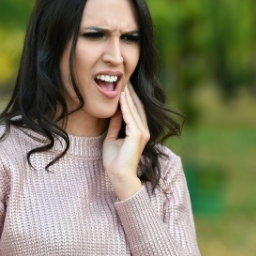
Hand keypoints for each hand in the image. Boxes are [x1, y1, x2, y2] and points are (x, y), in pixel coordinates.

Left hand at [103, 83, 149, 199]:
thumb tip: (114, 113)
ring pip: (134, 109)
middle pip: (137, 107)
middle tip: (124, 79)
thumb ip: (115, 126)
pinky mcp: (137, 134)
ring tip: (123, 83)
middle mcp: (143, 130)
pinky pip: (130, 116)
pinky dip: (125, 105)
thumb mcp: (112, 138)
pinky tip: (121, 96)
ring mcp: (142, 132)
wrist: (119, 175)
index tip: (122, 86)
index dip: (129, 98)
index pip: (134, 111)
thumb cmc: (115, 161)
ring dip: (128, 96)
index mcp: (138, 132)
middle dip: (130, 93)